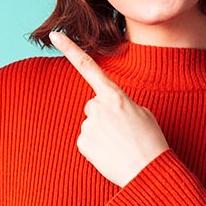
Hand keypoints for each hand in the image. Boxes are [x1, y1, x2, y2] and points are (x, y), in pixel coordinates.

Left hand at [49, 31, 169, 187]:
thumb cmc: (150, 141)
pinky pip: (87, 142)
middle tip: (123, 132)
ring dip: (102, 134)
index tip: (55, 35)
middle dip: (104, 117)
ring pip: (91, 125)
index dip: (70, 49)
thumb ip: (120, 104)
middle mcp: (98, 107)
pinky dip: (97, 148)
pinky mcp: (82, 143)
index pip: (89, 67)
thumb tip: (107, 110)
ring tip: (120, 145)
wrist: (148, 171)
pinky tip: (111, 154)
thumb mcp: (142, 113)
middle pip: (93, 106)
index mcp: (115, 95)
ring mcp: (88, 125)